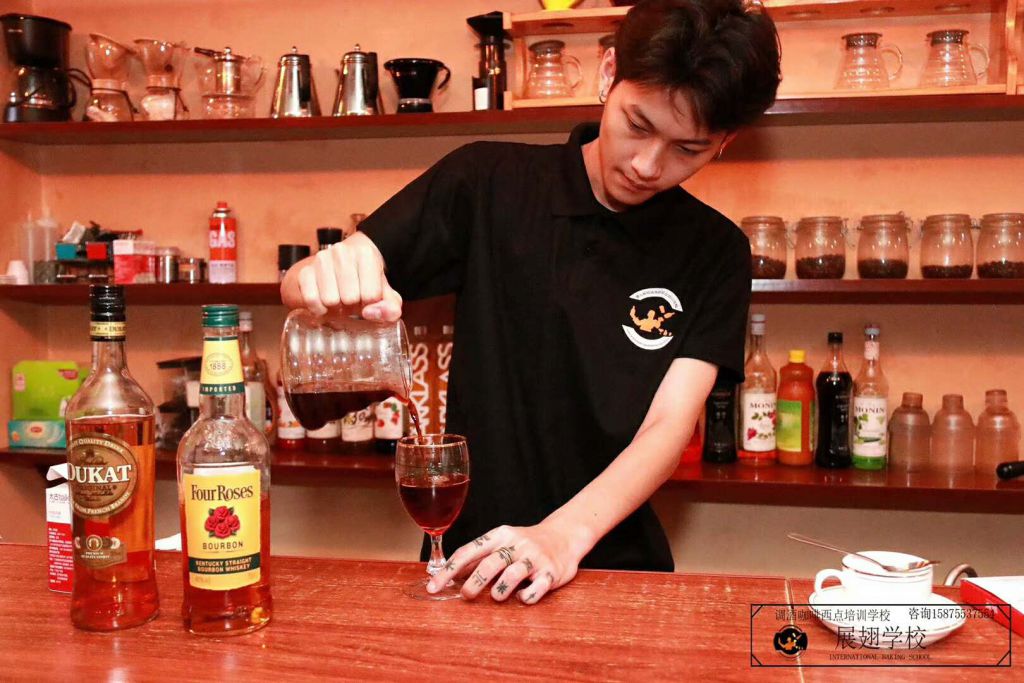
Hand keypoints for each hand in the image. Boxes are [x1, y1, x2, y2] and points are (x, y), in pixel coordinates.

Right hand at [283, 232, 402, 320]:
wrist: (343, 269)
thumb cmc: (366, 284)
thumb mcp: (386, 297)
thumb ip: (390, 308)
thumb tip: (370, 312)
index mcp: (366, 254)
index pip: (371, 295)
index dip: (369, 303)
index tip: (367, 296)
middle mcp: (342, 251)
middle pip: (350, 298)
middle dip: (352, 306)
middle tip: (351, 299)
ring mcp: (321, 259)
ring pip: (330, 300)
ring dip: (335, 308)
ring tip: (339, 300)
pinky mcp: (305, 271)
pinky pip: (311, 299)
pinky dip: (318, 309)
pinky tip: (325, 305)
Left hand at [427, 522, 583, 604]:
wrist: (564, 536)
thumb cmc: (524, 544)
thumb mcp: (501, 543)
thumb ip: (478, 558)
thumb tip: (447, 576)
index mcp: (499, 536)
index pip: (468, 551)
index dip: (448, 571)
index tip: (433, 588)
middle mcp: (516, 544)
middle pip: (489, 564)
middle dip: (473, 583)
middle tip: (466, 595)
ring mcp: (534, 558)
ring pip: (512, 575)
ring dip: (499, 591)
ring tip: (497, 596)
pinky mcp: (551, 573)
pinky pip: (534, 590)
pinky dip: (525, 598)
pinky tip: (522, 597)